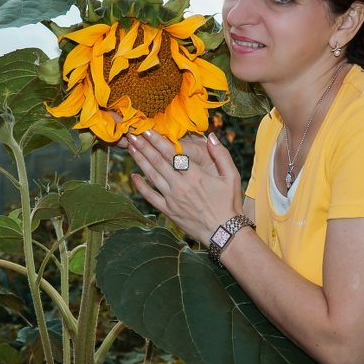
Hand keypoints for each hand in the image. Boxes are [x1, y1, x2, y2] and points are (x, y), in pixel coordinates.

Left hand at [126, 131, 242, 245]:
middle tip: (132, 135)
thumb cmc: (229, 203)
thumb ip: (221, 154)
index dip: (158, 141)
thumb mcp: (232, 176)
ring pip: (152, 176)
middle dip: (144, 147)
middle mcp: (180, 185)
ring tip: (131, 148)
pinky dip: (141, 187)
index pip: (172, 153)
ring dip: (140, 161)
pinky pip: (151, 197)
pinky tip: (133, 177)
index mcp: (195, 174)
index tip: (148, 131)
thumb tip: (212, 136)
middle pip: (158, 162)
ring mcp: (172, 199)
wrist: (224, 233)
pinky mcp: (169, 211)